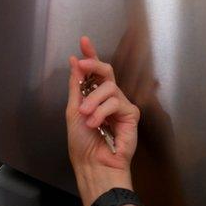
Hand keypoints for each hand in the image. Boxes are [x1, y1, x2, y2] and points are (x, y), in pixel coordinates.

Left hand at [66, 36, 140, 205]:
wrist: (92, 164)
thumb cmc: (82, 143)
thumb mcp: (73, 111)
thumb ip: (77, 86)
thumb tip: (75, 62)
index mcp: (94, 97)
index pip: (94, 72)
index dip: (90, 55)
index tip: (84, 41)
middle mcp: (109, 98)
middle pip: (106, 71)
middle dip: (93, 63)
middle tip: (82, 64)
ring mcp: (121, 105)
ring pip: (108, 87)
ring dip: (92, 101)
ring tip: (86, 117)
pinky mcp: (131, 114)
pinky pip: (115, 102)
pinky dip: (102, 112)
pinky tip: (97, 124)